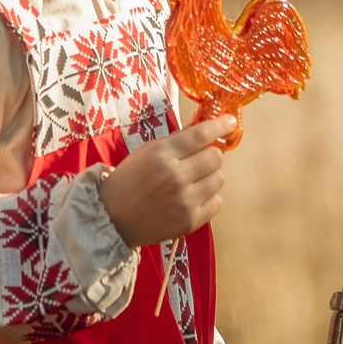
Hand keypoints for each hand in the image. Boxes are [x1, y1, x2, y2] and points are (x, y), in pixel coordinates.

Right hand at [97, 116, 233, 246]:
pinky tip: (192, 197)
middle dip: (210, 154)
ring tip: (192, 181)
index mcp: (162, 155)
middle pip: (216, 157)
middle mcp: (176, 177)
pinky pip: (217, 202)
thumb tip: (204, 129)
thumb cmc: (127, 180)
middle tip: (199, 159)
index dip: (220, 126)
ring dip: (209, 176)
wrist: (111, 218)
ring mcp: (185, 201)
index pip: (201, 135)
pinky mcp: (190, 221)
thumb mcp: (145, 152)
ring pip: (219, 179)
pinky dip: (208, 198)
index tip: (230, 122)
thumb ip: (175, 141)